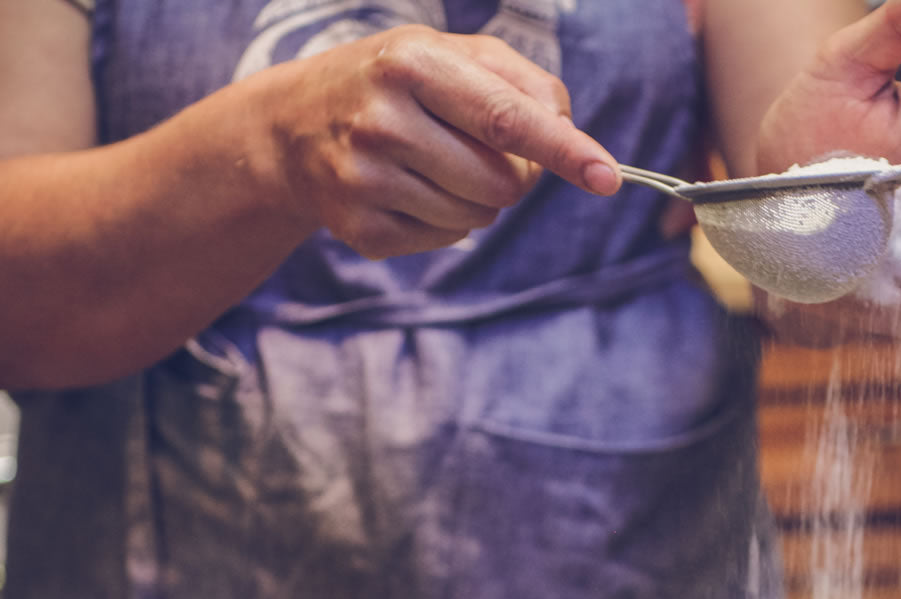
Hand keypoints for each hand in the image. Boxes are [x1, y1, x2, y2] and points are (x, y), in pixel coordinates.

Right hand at [262, 26, 620, 258]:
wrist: (294, 127)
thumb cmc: (395, 84)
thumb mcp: (451, 56)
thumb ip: (522, 82)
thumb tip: (566, 131)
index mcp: (412, 64)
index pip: (505, 117)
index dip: (563, 150)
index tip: (607, 176)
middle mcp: (382, 121)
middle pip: (503, 183)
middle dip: (512, 176)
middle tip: (478, 150)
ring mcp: (364, 179)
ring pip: (478, 218)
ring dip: (478, 199)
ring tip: (435, 165)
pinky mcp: (360, 229)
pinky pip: (446, 240)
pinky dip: (445, 222)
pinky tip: (409, 190)